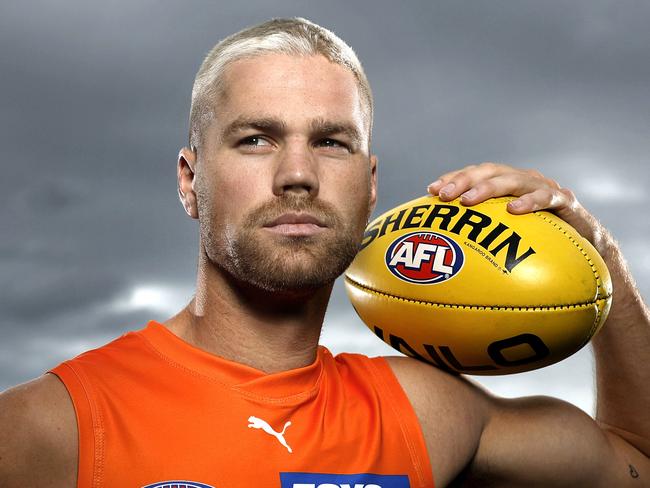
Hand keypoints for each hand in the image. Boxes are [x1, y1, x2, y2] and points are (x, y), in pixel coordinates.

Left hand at [427, 162, 604, 249]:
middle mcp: (522, 180)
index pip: (474, 174)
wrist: (586, 246)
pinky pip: (546, 197)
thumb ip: (481, 233)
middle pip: (489, 171)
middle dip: (464, 181)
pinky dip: (530, 202)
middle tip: (444, 195)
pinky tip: (514, 210)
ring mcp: (543, 187)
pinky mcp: (564, 200)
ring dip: (487, 189)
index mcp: (505, 184)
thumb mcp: (506, 234)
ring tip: (467, 201)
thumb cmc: (539, 240)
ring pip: (513, 180)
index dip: (453, 178)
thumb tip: (443, 249)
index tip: (430, 190)